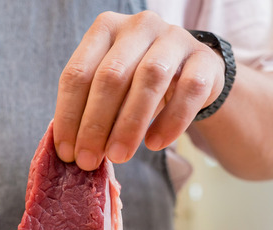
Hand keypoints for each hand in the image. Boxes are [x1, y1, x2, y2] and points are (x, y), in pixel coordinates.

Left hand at [53, 11, 225, 170]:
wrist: (192, 73)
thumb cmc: (139, 82)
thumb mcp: (111, 87)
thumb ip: (90, 107)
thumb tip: (70, 150)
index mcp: (105, 28)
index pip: (78, 73)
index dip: (69, 115)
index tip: (66, 152)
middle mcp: (139, 26)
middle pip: (111, 76)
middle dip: (95, 125)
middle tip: (89, 160)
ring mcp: (175, 38)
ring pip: (149, 79)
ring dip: (129, 125)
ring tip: (118, 156)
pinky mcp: (205, 60)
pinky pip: (188, 92)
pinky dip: (170, 122)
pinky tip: (155, 144)